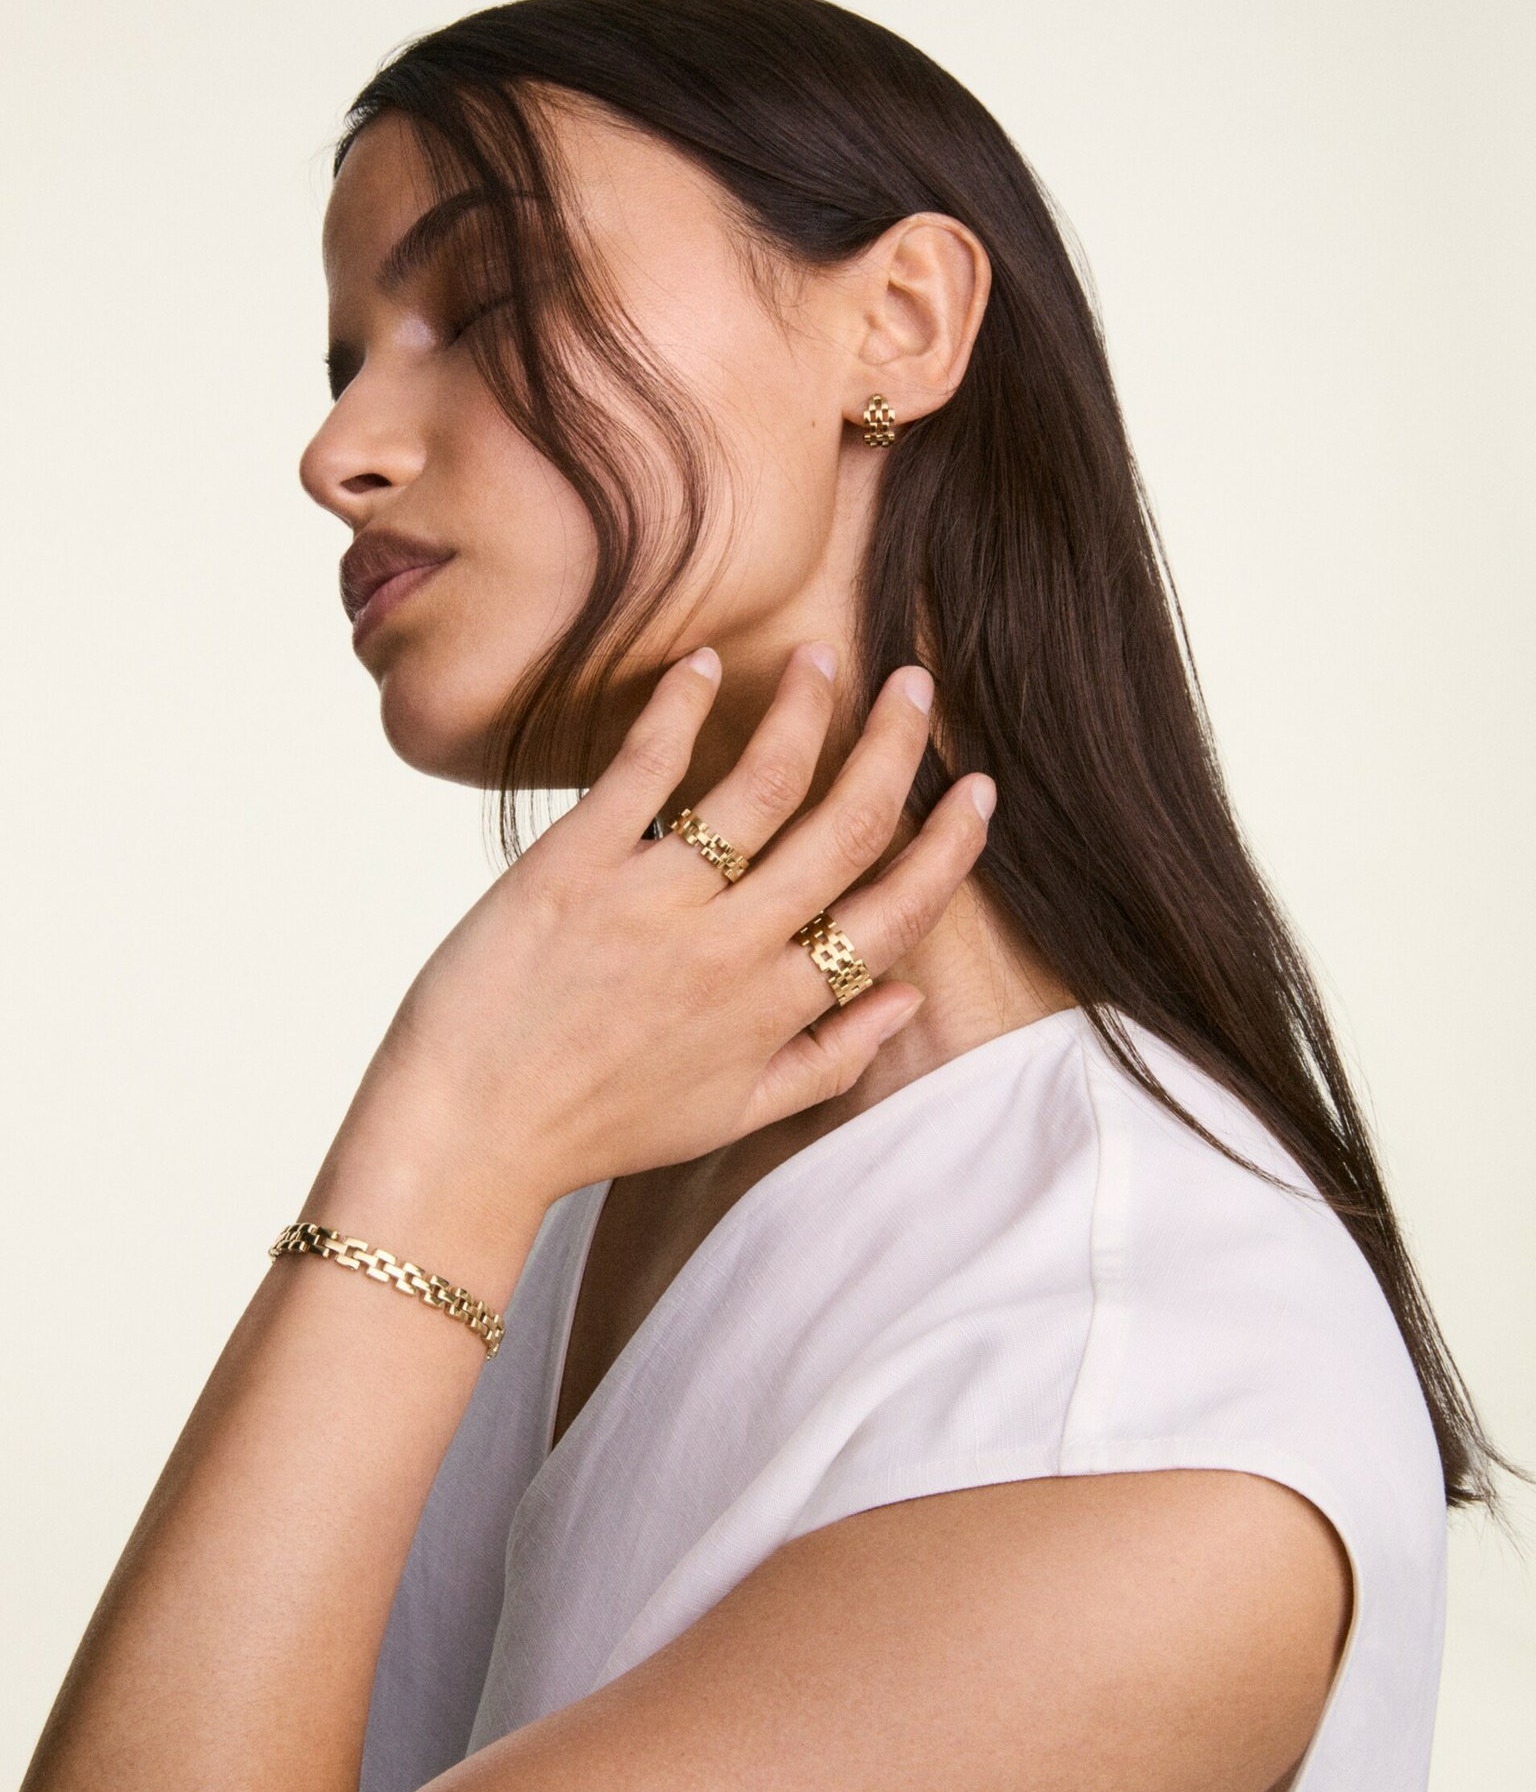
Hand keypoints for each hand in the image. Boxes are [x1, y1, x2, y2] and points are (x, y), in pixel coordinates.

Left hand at [334, 643, 993, 1251]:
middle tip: (915, 684)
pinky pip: (647, 768)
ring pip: (763, 782)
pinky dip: (683, 706)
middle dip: (894, 746)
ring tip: (823, 657)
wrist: (468, 1134)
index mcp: (775, 1009)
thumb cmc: (598, 1127)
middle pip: (845, 825)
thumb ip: (831, 1058)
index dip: (949, 846)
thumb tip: (908, 997)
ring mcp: (655, 902)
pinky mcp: (577, 866)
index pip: (894, 912)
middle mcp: (730, 950)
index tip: (975, 790)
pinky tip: (707, 664)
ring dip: (806, 709)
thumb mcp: (733, 1115)